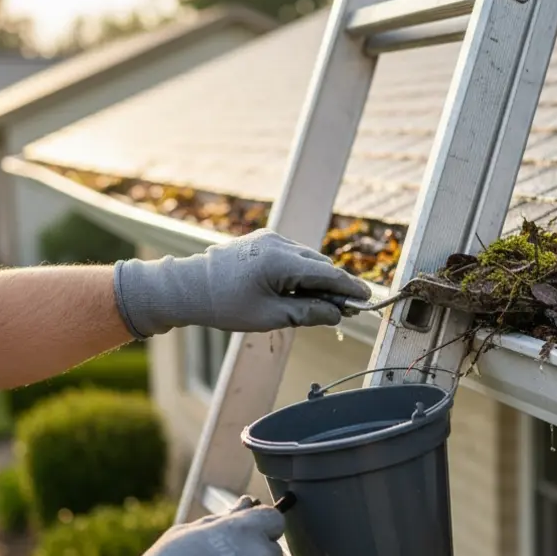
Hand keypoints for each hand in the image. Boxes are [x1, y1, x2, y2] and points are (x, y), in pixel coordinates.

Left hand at [113, 228, 372, 334]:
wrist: (188, 287)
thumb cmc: (225, 305)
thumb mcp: (270, 316)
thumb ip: (308, 313)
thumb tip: (337, 314)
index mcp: (282, 261)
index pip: (328, 274)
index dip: (350, 288)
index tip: (368, 299)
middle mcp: (279, 244)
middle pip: (320, 265)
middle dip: (333, 287)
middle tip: (342, 312)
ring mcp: (270, 239)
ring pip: (307, 259)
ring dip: (315, 280)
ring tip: (315, 306)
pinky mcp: (263, 241)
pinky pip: (292, 255)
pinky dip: (299, 272)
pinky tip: (294, 292)